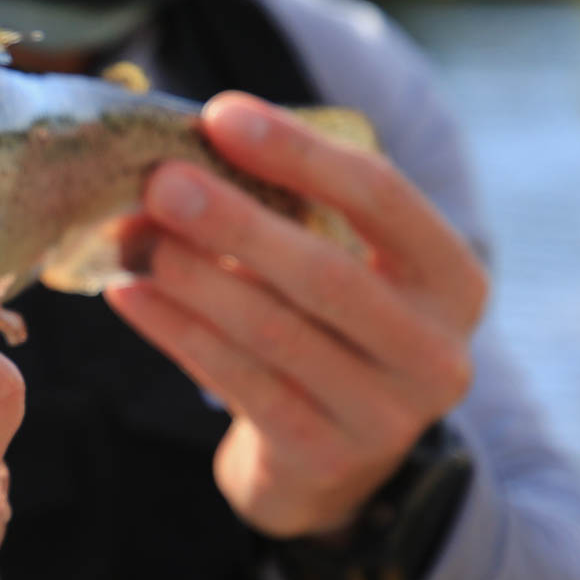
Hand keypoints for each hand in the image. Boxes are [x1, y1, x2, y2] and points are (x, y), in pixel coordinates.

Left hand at [107, 93, 486, 539]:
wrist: (329, 465)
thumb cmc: (323, 334)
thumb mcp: (335, 268)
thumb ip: (286, 211)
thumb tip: (182, 149)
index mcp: (451, 279)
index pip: (381, 196)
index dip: (298, 152)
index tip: (220, 115)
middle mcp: (436, 350)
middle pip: (326, 272)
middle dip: (236, 222)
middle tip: (161, 182)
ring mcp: (386, 414)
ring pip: (276, 332)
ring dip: (195, 280)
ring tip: (137, 240)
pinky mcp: (325, 458)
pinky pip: (240, 383)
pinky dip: (177, 333)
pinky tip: (128, 295)